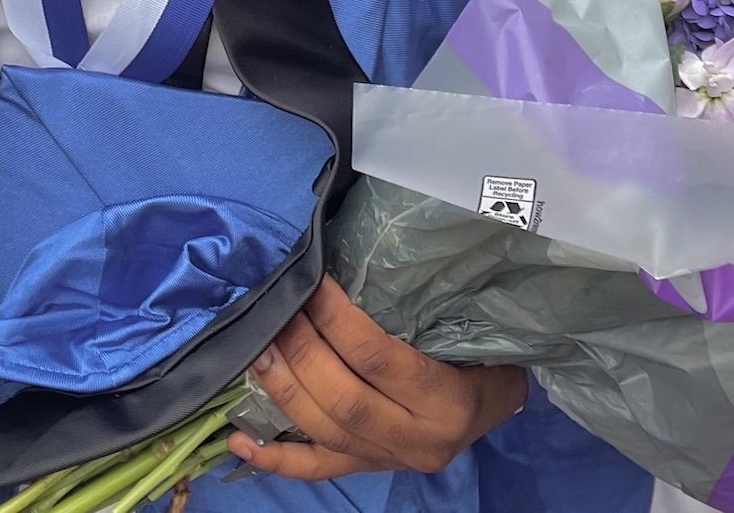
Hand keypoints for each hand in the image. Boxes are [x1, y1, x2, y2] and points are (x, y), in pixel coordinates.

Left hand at [228, 277, 527, 479]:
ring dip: (282, 389)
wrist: (495, 411)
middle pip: (344, 399)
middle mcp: (416, 440)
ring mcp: (387, 460)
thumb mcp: (470, 334)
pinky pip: (314, 469)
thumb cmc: (482, 359)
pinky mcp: (366, 470)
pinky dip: (273, 457)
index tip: (313, 283)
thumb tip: (356, 264)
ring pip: (324, 430)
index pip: (378, 359)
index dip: (337, 320)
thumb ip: (422, 311)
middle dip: (301, 352)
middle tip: (276, 313)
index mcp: (446, 402)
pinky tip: (238, 439)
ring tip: (257, 350)